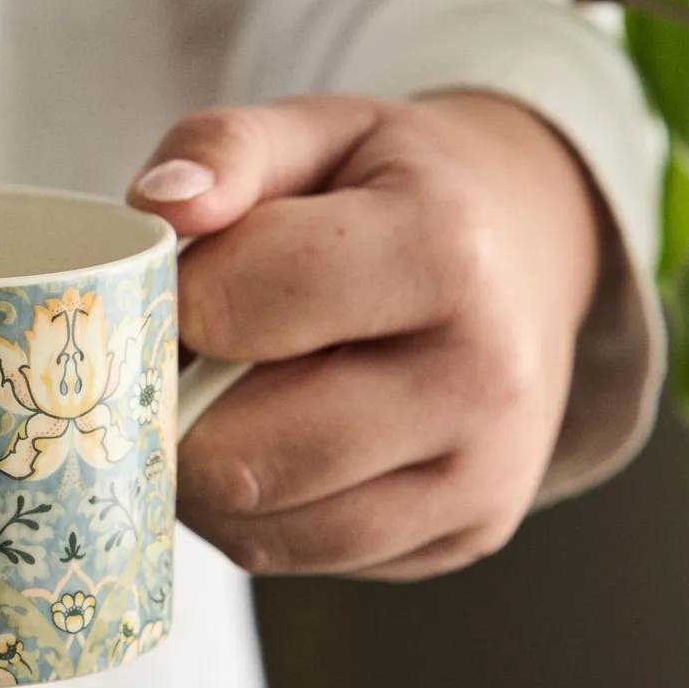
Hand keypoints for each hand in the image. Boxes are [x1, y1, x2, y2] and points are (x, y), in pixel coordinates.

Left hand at [127, 91, 606, 580]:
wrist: (527, 251)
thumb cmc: (396, 187)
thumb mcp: (318, 130)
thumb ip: (225, 147)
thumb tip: (160, 207)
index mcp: (444, 250)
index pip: (243, 306)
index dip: (171, 302)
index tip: (170, 286)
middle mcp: (481, 378)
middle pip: (245, 453)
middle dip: (172, 413)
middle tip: (171, 362)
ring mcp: (481, 475)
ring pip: (263, 527)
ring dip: (200, 477)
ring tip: (211, 402)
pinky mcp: (465, 536)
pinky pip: (297, 557)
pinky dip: (249, 514)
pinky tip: (262, 445)